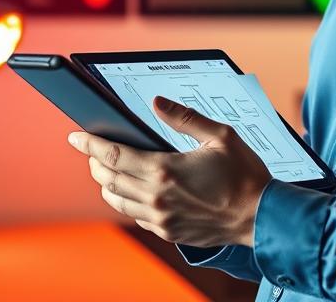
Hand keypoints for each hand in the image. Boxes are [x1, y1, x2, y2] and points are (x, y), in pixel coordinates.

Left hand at [67, 95, 271, 247]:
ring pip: (116, 201)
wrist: (261, 217)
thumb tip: (156, 103)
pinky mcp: (169, 232)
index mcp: (165, 170)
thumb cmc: (244, 175)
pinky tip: (134, 191)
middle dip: (95, 163)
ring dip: (107, 184)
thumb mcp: (220, 135)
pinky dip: (127, 202)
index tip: (74, 136)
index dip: (89, 144)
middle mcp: (157, 197)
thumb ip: (184, 118)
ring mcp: (161, 218)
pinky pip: (136, 216)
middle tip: (92, 151)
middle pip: (107, 179)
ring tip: (108, 171)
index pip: (113, 155)